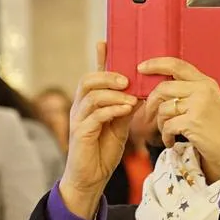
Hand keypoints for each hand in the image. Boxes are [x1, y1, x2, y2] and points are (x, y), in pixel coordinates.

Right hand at [60, 42, 137, 216]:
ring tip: (131, 96)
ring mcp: (78, 119)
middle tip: (127, 78)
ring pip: (91, 96)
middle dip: (108, 75)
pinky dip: (111, 110)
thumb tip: (140, 91)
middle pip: (88, 80)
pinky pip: (94, 116)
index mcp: (90, 102)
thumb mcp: (119, 125)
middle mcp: (80, 107)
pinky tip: (125, 110)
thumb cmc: (103, 150)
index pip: (94, 75)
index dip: (99, 59)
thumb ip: (125, 107)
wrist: (91, 177)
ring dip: (113, 94)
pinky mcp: (80, 134)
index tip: (106, 42)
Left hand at [140, 57, 219, 197]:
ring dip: (160, 124)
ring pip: (163, 108)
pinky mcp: (192, 122)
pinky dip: (165, 136)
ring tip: (168, 133)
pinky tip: (171, 142)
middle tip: (148, 114)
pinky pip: (167, 125)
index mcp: (207, 83)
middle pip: (164, 87)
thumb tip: (160, 91)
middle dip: (151, 102)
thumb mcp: (210, 104)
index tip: (141, 68)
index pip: (177, 64)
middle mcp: (203, 90)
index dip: (156, 64)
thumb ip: (191, 94)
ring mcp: (198, 105)